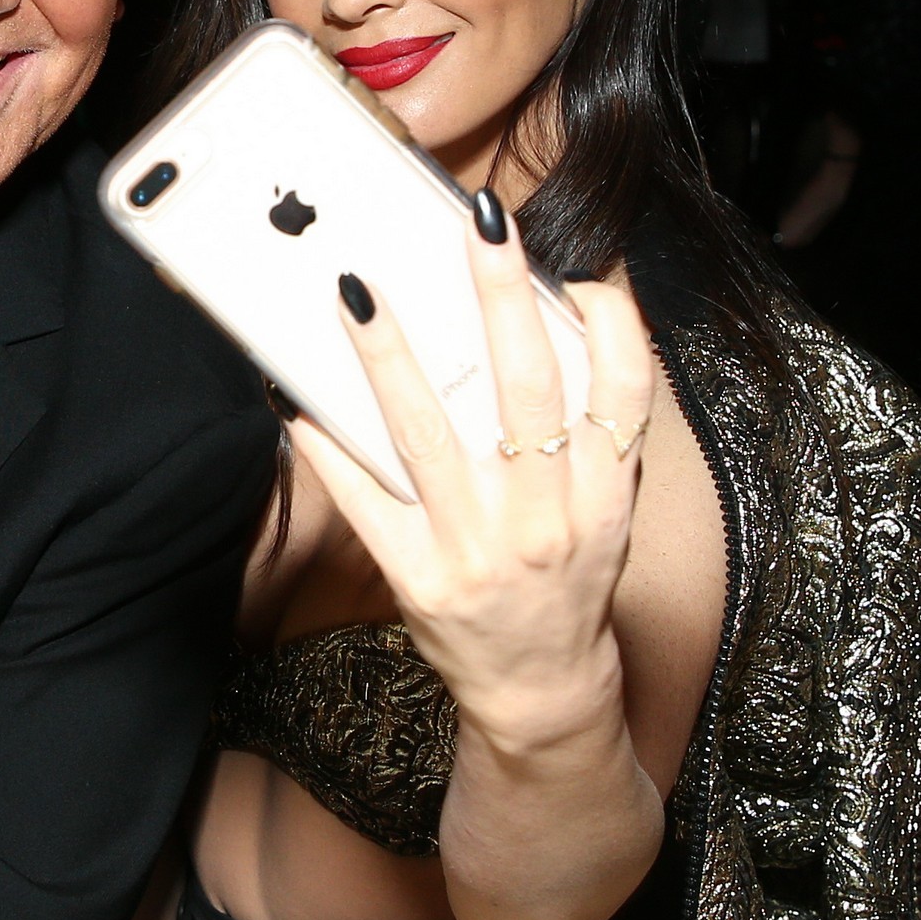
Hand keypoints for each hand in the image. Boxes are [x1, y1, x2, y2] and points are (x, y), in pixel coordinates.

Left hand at [289, 202, 655, 753]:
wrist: (542, 693)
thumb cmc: (569, 583)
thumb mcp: (607, 513)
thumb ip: (592, 432)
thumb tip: (559, 324)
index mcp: (605, 499)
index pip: (625, 394)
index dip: (613, 326)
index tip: (582, 271)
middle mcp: (546, 522)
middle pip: (528, 391)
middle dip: (502, 300)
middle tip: (477, 226)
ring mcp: (477, 551)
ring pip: (429, 434)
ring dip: (390, 357)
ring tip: (358, 291)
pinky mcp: (416, 576)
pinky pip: (364, 497)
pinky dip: (327, 444)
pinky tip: (295, 395)